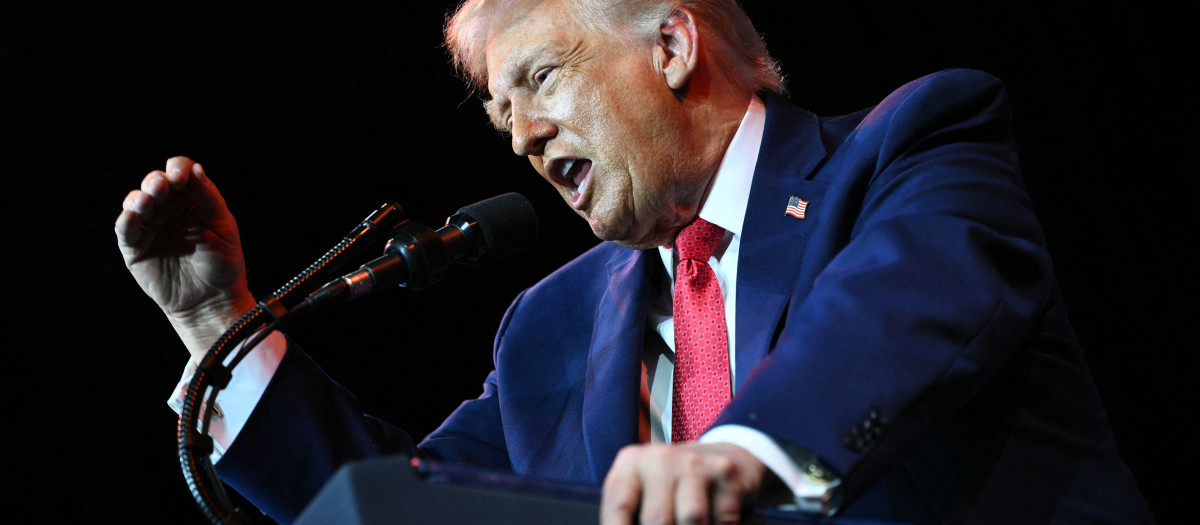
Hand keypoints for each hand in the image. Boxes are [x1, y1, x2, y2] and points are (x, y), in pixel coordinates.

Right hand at [115, 156, 256, 359]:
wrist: (213, 299)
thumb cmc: (222, 262)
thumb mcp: (222, 225)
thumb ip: (207, 197)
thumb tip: (194, 167)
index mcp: (191, 200)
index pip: (179, 174)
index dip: (177, 169)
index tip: (181, 176)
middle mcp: (167, 210)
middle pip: (155, 184)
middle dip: (156, 182)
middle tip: (163, 186)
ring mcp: (150, 227)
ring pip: (136, 203)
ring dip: (139, 198)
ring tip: (148, 200)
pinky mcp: (135, 248)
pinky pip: (125, 230)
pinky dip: (127, 220)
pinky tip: (133, 215)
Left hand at [601, 442, 767, 524]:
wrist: (722, 457)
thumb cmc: (672, 487)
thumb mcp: (644, 493)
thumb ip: (631, 519)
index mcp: (630, 465)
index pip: (618, 508)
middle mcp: (659, 459)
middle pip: (657, 520)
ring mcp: (695, 464)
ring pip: (692, 519)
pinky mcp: (726, 472)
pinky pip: (723, 519)